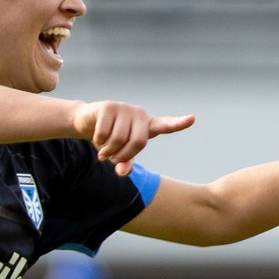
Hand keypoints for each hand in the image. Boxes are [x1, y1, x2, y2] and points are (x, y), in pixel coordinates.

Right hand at [71, 100, 194, 176]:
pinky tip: (96, 140)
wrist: (87, 122)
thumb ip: (125, 164)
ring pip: (119, 138)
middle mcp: (139, 114)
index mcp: (147, 125)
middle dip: (123, 156)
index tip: (192, 119)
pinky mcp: (109, 106)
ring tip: (103, 152)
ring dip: (108, 151)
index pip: (166, 124)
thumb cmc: (109, 140)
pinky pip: (104, 133)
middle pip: (138, 142)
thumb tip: (122, 171)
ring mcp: (124, 108)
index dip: (178, 123)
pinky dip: (98, 142)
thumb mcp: (119, 154)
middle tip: (112, 160)